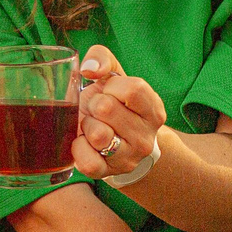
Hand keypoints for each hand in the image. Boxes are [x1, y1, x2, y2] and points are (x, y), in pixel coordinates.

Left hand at [69, 44, 165, 181]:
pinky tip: (83, 142)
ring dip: (86, 125)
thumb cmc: (112, 102)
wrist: (116, 141)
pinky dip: (78, 148)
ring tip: (92, 125)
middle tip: (96, 110)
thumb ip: (102, 58)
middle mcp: (146, 137)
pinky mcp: (108, 173)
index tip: (109, 92)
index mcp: (153, 110)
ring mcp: (128, 158)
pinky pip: (87, 161)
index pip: (132, 89)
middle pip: (107, 108)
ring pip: (98, 134)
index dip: (111, 86)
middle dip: (94, 104)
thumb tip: (90, 69)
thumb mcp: (113, 76)